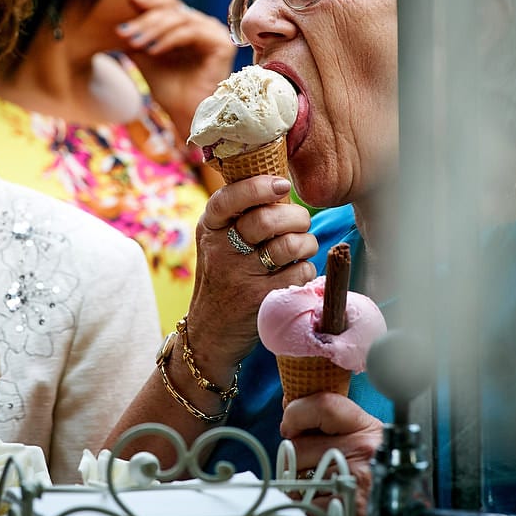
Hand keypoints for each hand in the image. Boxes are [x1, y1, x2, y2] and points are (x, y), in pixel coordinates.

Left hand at [119, 0, 235, 142]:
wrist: (187, 115)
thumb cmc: (169, 89)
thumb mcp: (146, 57)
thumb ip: (137, 35)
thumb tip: (117, 18)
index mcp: (189, 24)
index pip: (168, 4)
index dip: (148, 3)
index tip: (126, 6)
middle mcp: (204, 24)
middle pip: (173, 9)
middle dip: (145, 20)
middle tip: (123, 32)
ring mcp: (215, 32)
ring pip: (180, 19)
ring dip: (153, 29)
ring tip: (134, 43)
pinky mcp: (222, 43)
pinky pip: (191, 33)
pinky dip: (169, 39)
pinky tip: (153, 51)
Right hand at [186, 175, 316, 378]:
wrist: (210, 331)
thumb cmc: (222, 276)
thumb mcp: (216, 241)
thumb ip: (239, 214)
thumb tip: (281, 184)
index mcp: (209, 228)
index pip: (229, 198)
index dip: (258, 188)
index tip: (282, 185)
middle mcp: (220, 250)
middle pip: (267, 220)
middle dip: (296, 216)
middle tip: (300, 222)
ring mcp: (239, 276)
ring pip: (291, 245)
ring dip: (306, 243)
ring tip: (302, 247)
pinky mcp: (260, 299)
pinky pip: (300, 273)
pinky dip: (306, 270)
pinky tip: (295, 272)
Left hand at [281, 392, 383, 515]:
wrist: (407, 509)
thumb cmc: (383, 471)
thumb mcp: (368, 438)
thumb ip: (335, 426)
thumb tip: (292, 422)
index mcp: (366, 427)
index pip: (322, 406)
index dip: (296, 413)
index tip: (290, 425)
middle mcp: (362, 450)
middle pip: (300, 446)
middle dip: (294, 458)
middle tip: (306, 465)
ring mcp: (355, 480)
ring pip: (297, 477)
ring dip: (297, 484)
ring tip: (315, 485)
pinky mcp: (349, 509)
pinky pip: (306, 504)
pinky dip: (304, 506)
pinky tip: (314, 503)